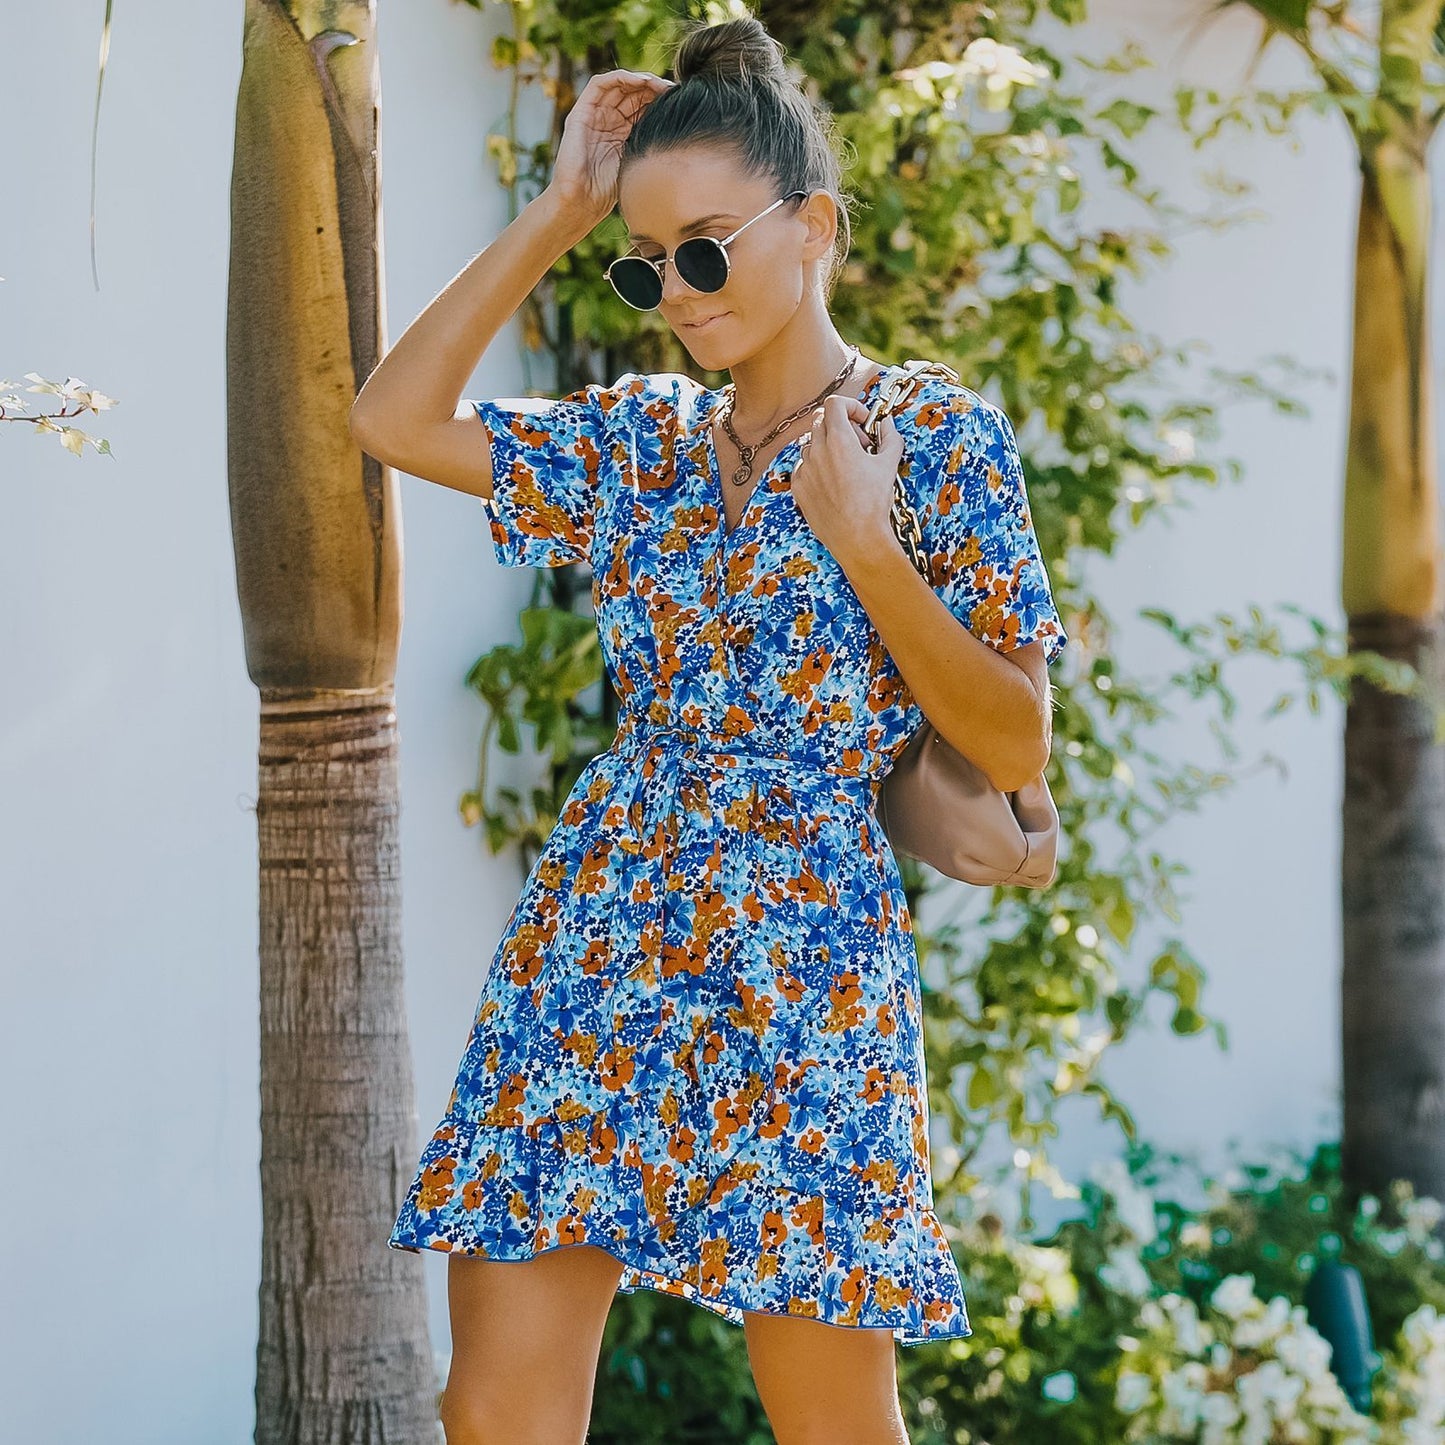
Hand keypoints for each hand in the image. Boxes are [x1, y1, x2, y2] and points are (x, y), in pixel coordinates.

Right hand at [547, 69, 676, 223]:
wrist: (581, 202)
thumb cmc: (608, 192)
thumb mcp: (637, 162)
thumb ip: (649, 144)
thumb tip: (681, 135)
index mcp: (621, 132)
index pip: (642, 105)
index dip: (660, 99)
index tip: (679, 99)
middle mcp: (607, 120)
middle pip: (632, 92)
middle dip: (653, 88)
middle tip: (672, 88)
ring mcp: (593, 115)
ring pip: (618, 85)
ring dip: (639, 79)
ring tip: (657, 84)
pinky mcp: (580, 112)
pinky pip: (599, 84)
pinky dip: (619, 78)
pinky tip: (638, 81)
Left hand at [790, 395, 905, 566]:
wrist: (857, 538)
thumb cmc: (874, 504)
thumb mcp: (889, 464)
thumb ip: (890, 436)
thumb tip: (886, 423)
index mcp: (839, 440)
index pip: (835, 404)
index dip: (851, 407)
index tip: (862, 421)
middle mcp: (817, 451)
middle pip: (822, 421)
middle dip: (842, 426)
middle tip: (859, 445)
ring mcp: (804, 469)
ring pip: (811, 444)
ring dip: (828, 447)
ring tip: (847, 466)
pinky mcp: (798, 487)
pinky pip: (803, 467)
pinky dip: (817, 467)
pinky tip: (834, 482)